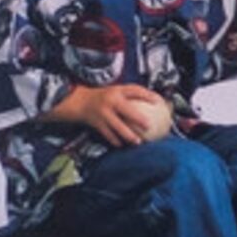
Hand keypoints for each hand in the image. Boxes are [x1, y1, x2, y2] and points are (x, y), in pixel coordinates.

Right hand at [58, 83, 172, 146]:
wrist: (78, 102)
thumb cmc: (100, 97)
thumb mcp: (113, 92)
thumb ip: (127, 97)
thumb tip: (148, 103)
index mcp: (116, 91)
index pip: (134, 90)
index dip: (147, 95)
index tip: (158, 101)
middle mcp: (110, 101)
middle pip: (127, 110)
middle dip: (139, 118)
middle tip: (149, 126)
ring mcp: (103, 113)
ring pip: (117, 126)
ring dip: (128, 135)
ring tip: (138, 142)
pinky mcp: (97, 123)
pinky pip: (108, 134)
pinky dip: (115, 141)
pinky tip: (122, 145)